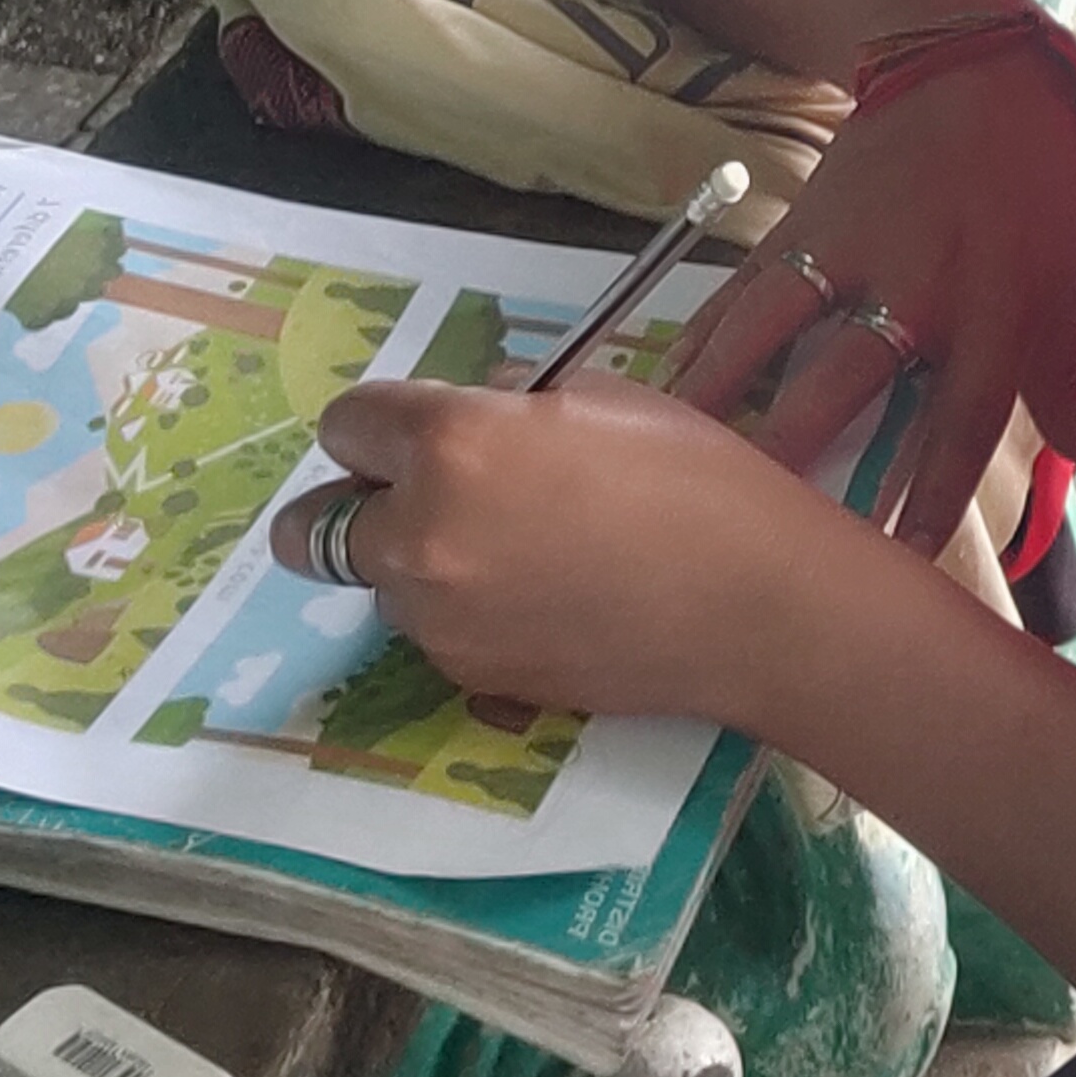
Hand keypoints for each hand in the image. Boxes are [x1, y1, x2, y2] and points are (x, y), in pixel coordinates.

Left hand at [272, 373, 900, 733]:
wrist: (759, 605)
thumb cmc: (697, 480)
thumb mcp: (601, 399)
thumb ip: (506, 409)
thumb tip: (470, 417)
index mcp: (449, 444)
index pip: (347, 424)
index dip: (383, 424)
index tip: (418, 434)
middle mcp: (418, 535)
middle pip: (316, 524)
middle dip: (365, 505)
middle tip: (436, 501)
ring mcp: (437, 618)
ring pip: (380, 582)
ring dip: (420, 564)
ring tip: (518, 556)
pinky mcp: (470, 676)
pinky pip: (435, 631)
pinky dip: (466, 613)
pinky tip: (548, 601)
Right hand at [660, 49, 1075, 556]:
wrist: (976, 73)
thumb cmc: (1033, 196)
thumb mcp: (1064, 286)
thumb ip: (1063, 384)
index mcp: (995, 311)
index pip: (962, 423)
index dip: (932, 498)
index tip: (897, 564)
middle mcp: (918, 284)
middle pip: (846, 377)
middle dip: (799, 450)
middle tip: (754, 521)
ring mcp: (849, 247)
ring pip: (771, 325)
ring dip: (720, 392)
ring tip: (672, 457)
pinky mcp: (800, 221)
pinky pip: (742, 289)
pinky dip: (702, 339)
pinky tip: (661, 391)